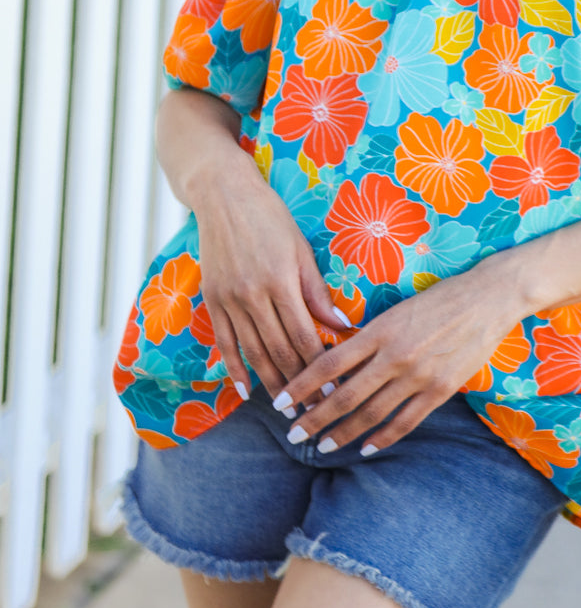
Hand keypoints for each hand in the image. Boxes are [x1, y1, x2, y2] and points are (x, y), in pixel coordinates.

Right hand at [192, 152, 349, 399]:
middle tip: (316, 410)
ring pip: (254, 351)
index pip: (304, 335)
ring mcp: (229, 299)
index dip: (321, 366)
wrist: (223, 196)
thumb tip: (341, 325)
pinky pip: (225, 342)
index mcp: (280, 281)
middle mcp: (253, 294)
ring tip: (288, 409)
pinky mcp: (212, 299)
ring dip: (272, 383)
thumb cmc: (270, 218)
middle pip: (279, 350)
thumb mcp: (300, 249)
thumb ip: (316, 291)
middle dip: (301, 384)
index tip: (335, 388)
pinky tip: (247, 391)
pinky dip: (235, 369)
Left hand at [271, 259, 521, 453]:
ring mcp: (418, 376)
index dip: (302, 385)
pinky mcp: (440, 390)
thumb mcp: (397, 307)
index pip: (330, 363)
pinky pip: (405, 421)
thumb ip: (369, 334)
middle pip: (344, 395)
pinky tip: (367, 448)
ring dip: (343, 433)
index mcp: (380, 329)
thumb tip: (336, 358)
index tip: (281, 401)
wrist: (488, 298)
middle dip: (314, 418)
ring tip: (322, 446)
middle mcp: (395, 355)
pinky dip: (383, 438)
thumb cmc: (440, 297)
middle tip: (292, 434)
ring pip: (371, 413)